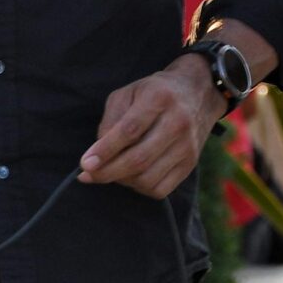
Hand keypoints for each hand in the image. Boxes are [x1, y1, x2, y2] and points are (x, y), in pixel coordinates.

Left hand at [78, 56, 217, 198]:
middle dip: (107, 172)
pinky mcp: (191, 163)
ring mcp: (187, 146)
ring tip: (111, 171)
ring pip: (148, 178)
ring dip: (122, 181)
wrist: (198, 93)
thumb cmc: (154, 93)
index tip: (85, 163)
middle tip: (88, 175)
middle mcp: (177, 122)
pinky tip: (131, 177)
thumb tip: (96, 155)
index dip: (105, 150)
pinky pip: (160, 189)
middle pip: (139, 159)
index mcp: (159, 98)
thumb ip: (110, 120)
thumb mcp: (128, 93)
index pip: (129, 130)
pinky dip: (139, 188)